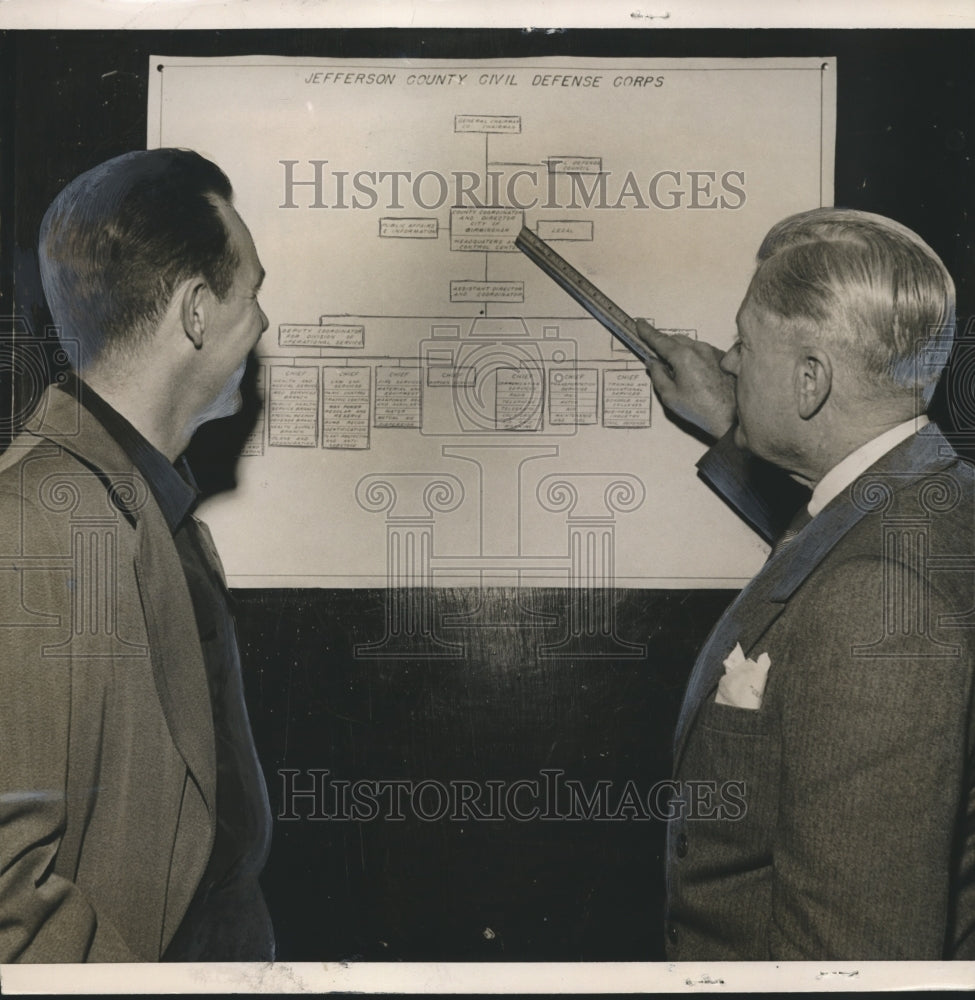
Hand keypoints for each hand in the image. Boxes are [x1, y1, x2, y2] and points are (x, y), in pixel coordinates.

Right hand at [635, 319, 736, 439]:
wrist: (730, 416)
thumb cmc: (700, 409)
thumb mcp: (670, 396)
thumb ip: (657, 375)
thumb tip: (652, 362)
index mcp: (683, 356)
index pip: (660, 340)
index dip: (647, 332)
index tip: (639, 324)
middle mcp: (699, 349)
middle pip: (674, 339)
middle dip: (663, 345)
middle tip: (655, 356)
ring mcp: (712, 351)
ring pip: (688, 344)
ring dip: (678, 351)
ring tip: (676, 371)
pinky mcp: (721, 357)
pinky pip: (701, 350)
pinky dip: (692, 356)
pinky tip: (692, 373)